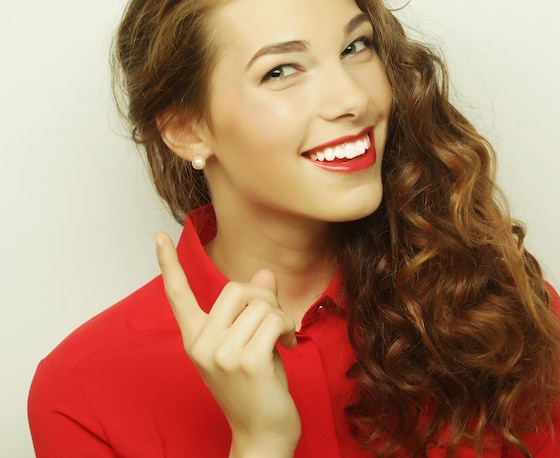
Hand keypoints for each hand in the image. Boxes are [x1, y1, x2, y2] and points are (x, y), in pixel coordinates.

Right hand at [156, 233, 300, 457]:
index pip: (177, 295)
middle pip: (235, 288)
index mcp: (195, 338)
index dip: (168, 264)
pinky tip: (289, 346)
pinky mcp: (245, 362)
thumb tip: (264, 273)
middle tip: (276, 319)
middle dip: (264, 297)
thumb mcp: (249, 342)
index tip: (157, 237)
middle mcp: (201, 344)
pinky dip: (289, 327)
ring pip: (260, 303)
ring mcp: (221, 354)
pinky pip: (274, 320)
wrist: (262, 434)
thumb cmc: (256, 387)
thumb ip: (252, 308)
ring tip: (283, 338)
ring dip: (282, 315)